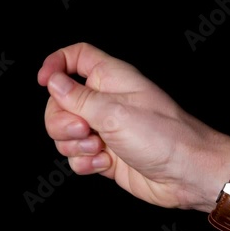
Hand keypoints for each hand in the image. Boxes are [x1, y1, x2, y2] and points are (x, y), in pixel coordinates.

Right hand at [37, 42, 229, 211]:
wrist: (186, 174)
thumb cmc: (164, 136)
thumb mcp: (114, 112)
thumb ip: (78, 98)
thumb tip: (54, 82)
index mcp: (110, 78)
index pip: (76, 56)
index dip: (56, 64)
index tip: (44, 82)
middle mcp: (105, 101)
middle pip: (60, 101)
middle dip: (61, 120)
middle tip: (83, 129)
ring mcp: (103, 129)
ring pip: (64, 132)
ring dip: (73, 144)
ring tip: (98, 148)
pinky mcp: (104, 153)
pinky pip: (76, 156)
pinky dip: (84, 162)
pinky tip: (104, 163)